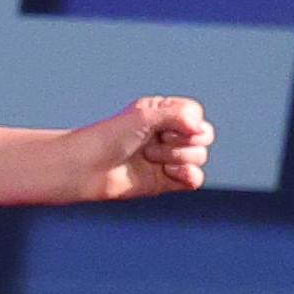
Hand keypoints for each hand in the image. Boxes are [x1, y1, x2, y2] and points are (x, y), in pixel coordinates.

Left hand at [66, 95, 214, 200]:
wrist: (89, 168)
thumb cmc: (110, 137)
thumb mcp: (144, 116)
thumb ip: (177, 115)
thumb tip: (200, 129)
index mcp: (163, 113)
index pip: (195, 114)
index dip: (187, 122)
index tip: (163, 127)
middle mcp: (168, 134)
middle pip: (204, 136)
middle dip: (183, 141)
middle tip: (155, 143)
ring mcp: (169, 158)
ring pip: (200, 157)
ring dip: (176, 157)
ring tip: (149, 158)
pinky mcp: (168, 181)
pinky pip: (196, 178)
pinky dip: (186, 175)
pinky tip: (167, 172)